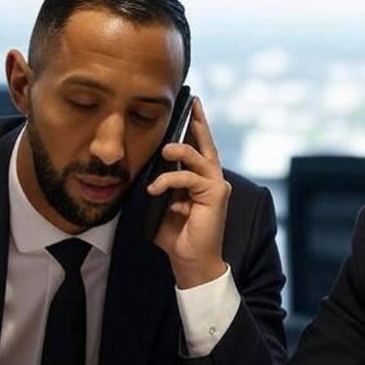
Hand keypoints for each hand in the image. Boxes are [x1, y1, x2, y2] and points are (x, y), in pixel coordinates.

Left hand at [148, 98, 230, 288]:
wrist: (190, 262)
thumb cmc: (176, 236)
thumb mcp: (161, 205)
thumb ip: (160, 186)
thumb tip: (147, 169)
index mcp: (201, 181)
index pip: (198, 149)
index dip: (194, 128)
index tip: (189, 108)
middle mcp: (213, 180)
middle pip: (207, 144)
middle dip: (199, 122)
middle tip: (193, 102)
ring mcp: (217, 186)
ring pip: (198, 156)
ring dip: (179, 149)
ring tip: (164, 149)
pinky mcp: (216, 194)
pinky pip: (190, 177)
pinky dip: (170, 179)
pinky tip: (155, 189)